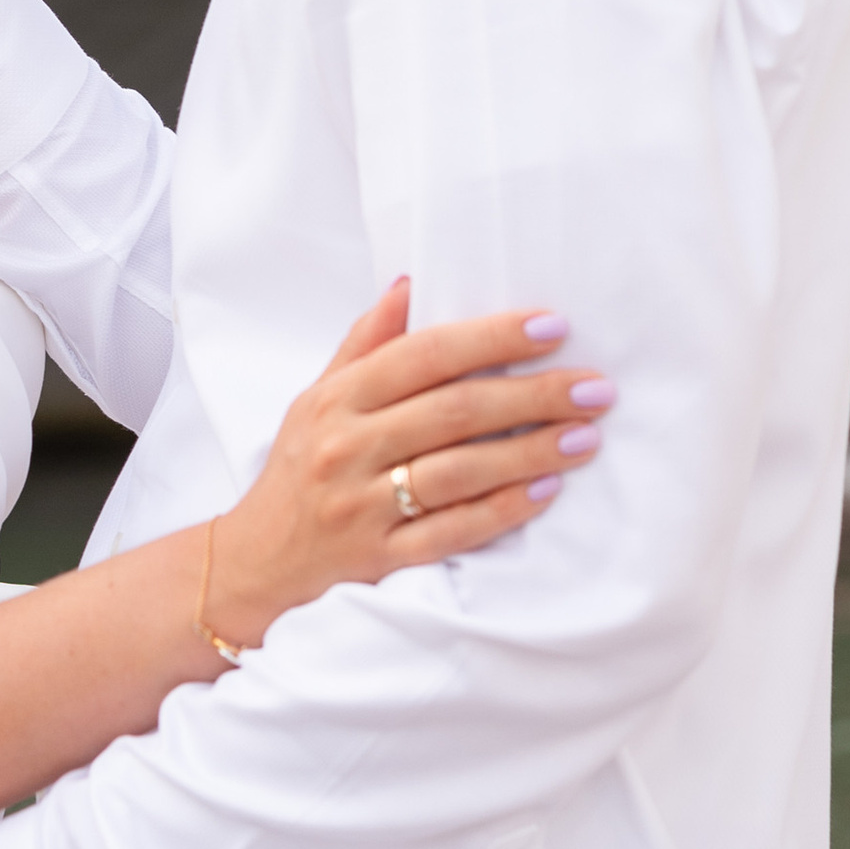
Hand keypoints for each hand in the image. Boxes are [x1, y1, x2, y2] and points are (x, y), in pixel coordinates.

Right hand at [207, 283, 612, 646]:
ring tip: (586, 437)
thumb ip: (365, 344)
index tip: (553, 325)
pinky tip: (546, 491)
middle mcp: (347, 448)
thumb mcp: (314, 399)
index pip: (425, 354)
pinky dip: (502, 510)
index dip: (493, 336)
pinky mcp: (380, 558)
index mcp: (336, 400)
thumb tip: (410, 283)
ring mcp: (363, 506)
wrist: (254, 565)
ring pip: (461, 471)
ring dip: (532, 452)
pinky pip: (453, 532)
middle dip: (533, 395)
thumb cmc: (297, 471)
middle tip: (595, 387)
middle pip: (455, 411)